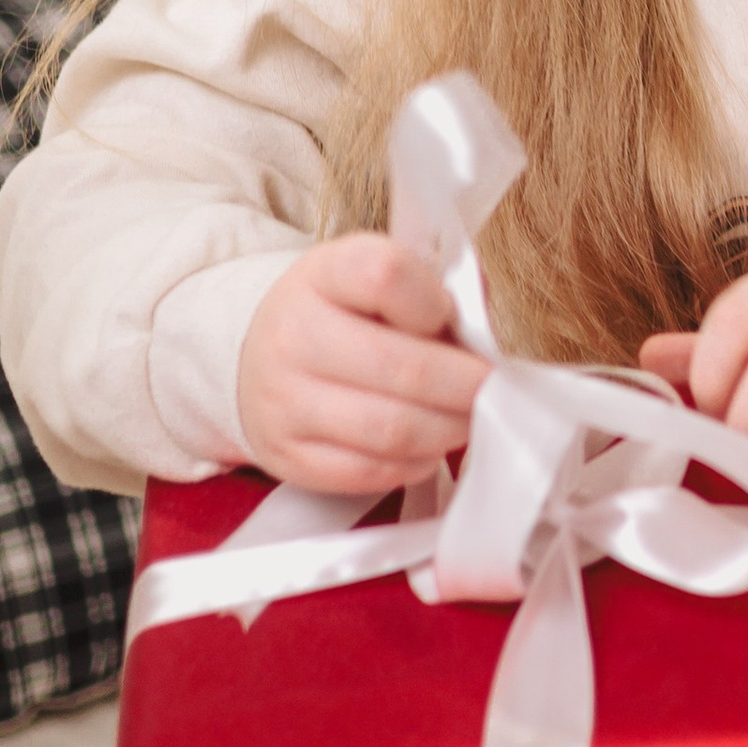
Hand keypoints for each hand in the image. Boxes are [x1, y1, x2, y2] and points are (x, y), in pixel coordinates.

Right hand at [235, 234, 487, 500]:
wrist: (255, 356)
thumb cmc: (342, 313)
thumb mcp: (376, 276)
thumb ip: (438, 290)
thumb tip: (482, 337)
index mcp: (324, 274)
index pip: (385, 274)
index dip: (434, 301)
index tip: (451, 317)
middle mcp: (294, 334)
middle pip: (403, 368)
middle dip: (465, 385)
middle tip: (492, 389)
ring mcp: (284, 400)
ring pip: (391, 430)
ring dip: (448, 430)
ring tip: (468, 419)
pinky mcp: (287, 455)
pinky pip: (369, 472)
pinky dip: (414, 464)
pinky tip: (429, 447)